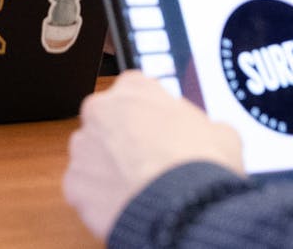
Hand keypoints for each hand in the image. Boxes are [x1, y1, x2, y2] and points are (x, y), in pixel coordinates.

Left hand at [63, 71, 244, 239]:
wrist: (182, 206)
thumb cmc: (201, 164)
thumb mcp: (219, 132)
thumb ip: (201, 125)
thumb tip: (208, 136)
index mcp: (135, 87)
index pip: (135, 90)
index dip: (149, 114)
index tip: (159, 130)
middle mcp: (101, 109)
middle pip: (107, 120)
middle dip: (123, 139)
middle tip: (148, 161)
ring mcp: (83, 145)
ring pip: (92, 154)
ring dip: (109, 167)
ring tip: (138, 187)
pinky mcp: (73, 182)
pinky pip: (84, 188)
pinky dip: (100, 197)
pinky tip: (124, 205)